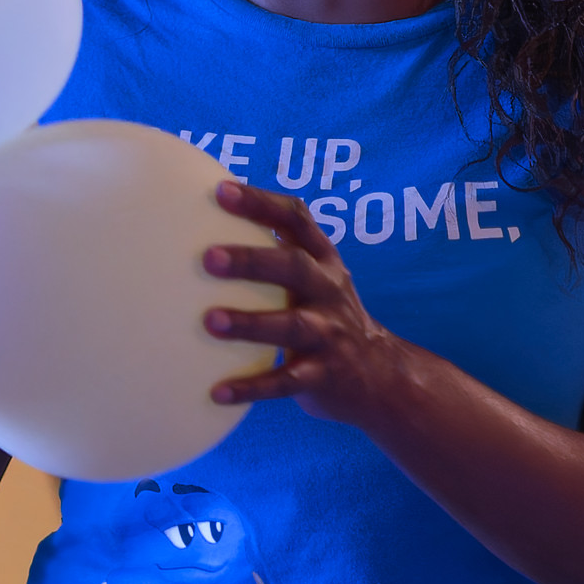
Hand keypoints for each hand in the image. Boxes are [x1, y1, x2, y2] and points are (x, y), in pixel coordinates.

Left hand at [205, 182, 410, 430]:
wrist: (379, 375)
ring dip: (250, 323)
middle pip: (293, 267)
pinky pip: (285, 382)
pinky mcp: (322, 376)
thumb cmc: (326, 317)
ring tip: (211, 322)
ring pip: (291, 325)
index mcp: (323, 261)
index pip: (296, 219)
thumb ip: (276, 256)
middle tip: (208, 258)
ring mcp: (328, 334)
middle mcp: (328, 291)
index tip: (221, 191)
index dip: (260, 203)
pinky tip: (217, 391)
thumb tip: (204, 230)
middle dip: (251, 260)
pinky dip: (252, 387)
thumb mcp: (315, 279)